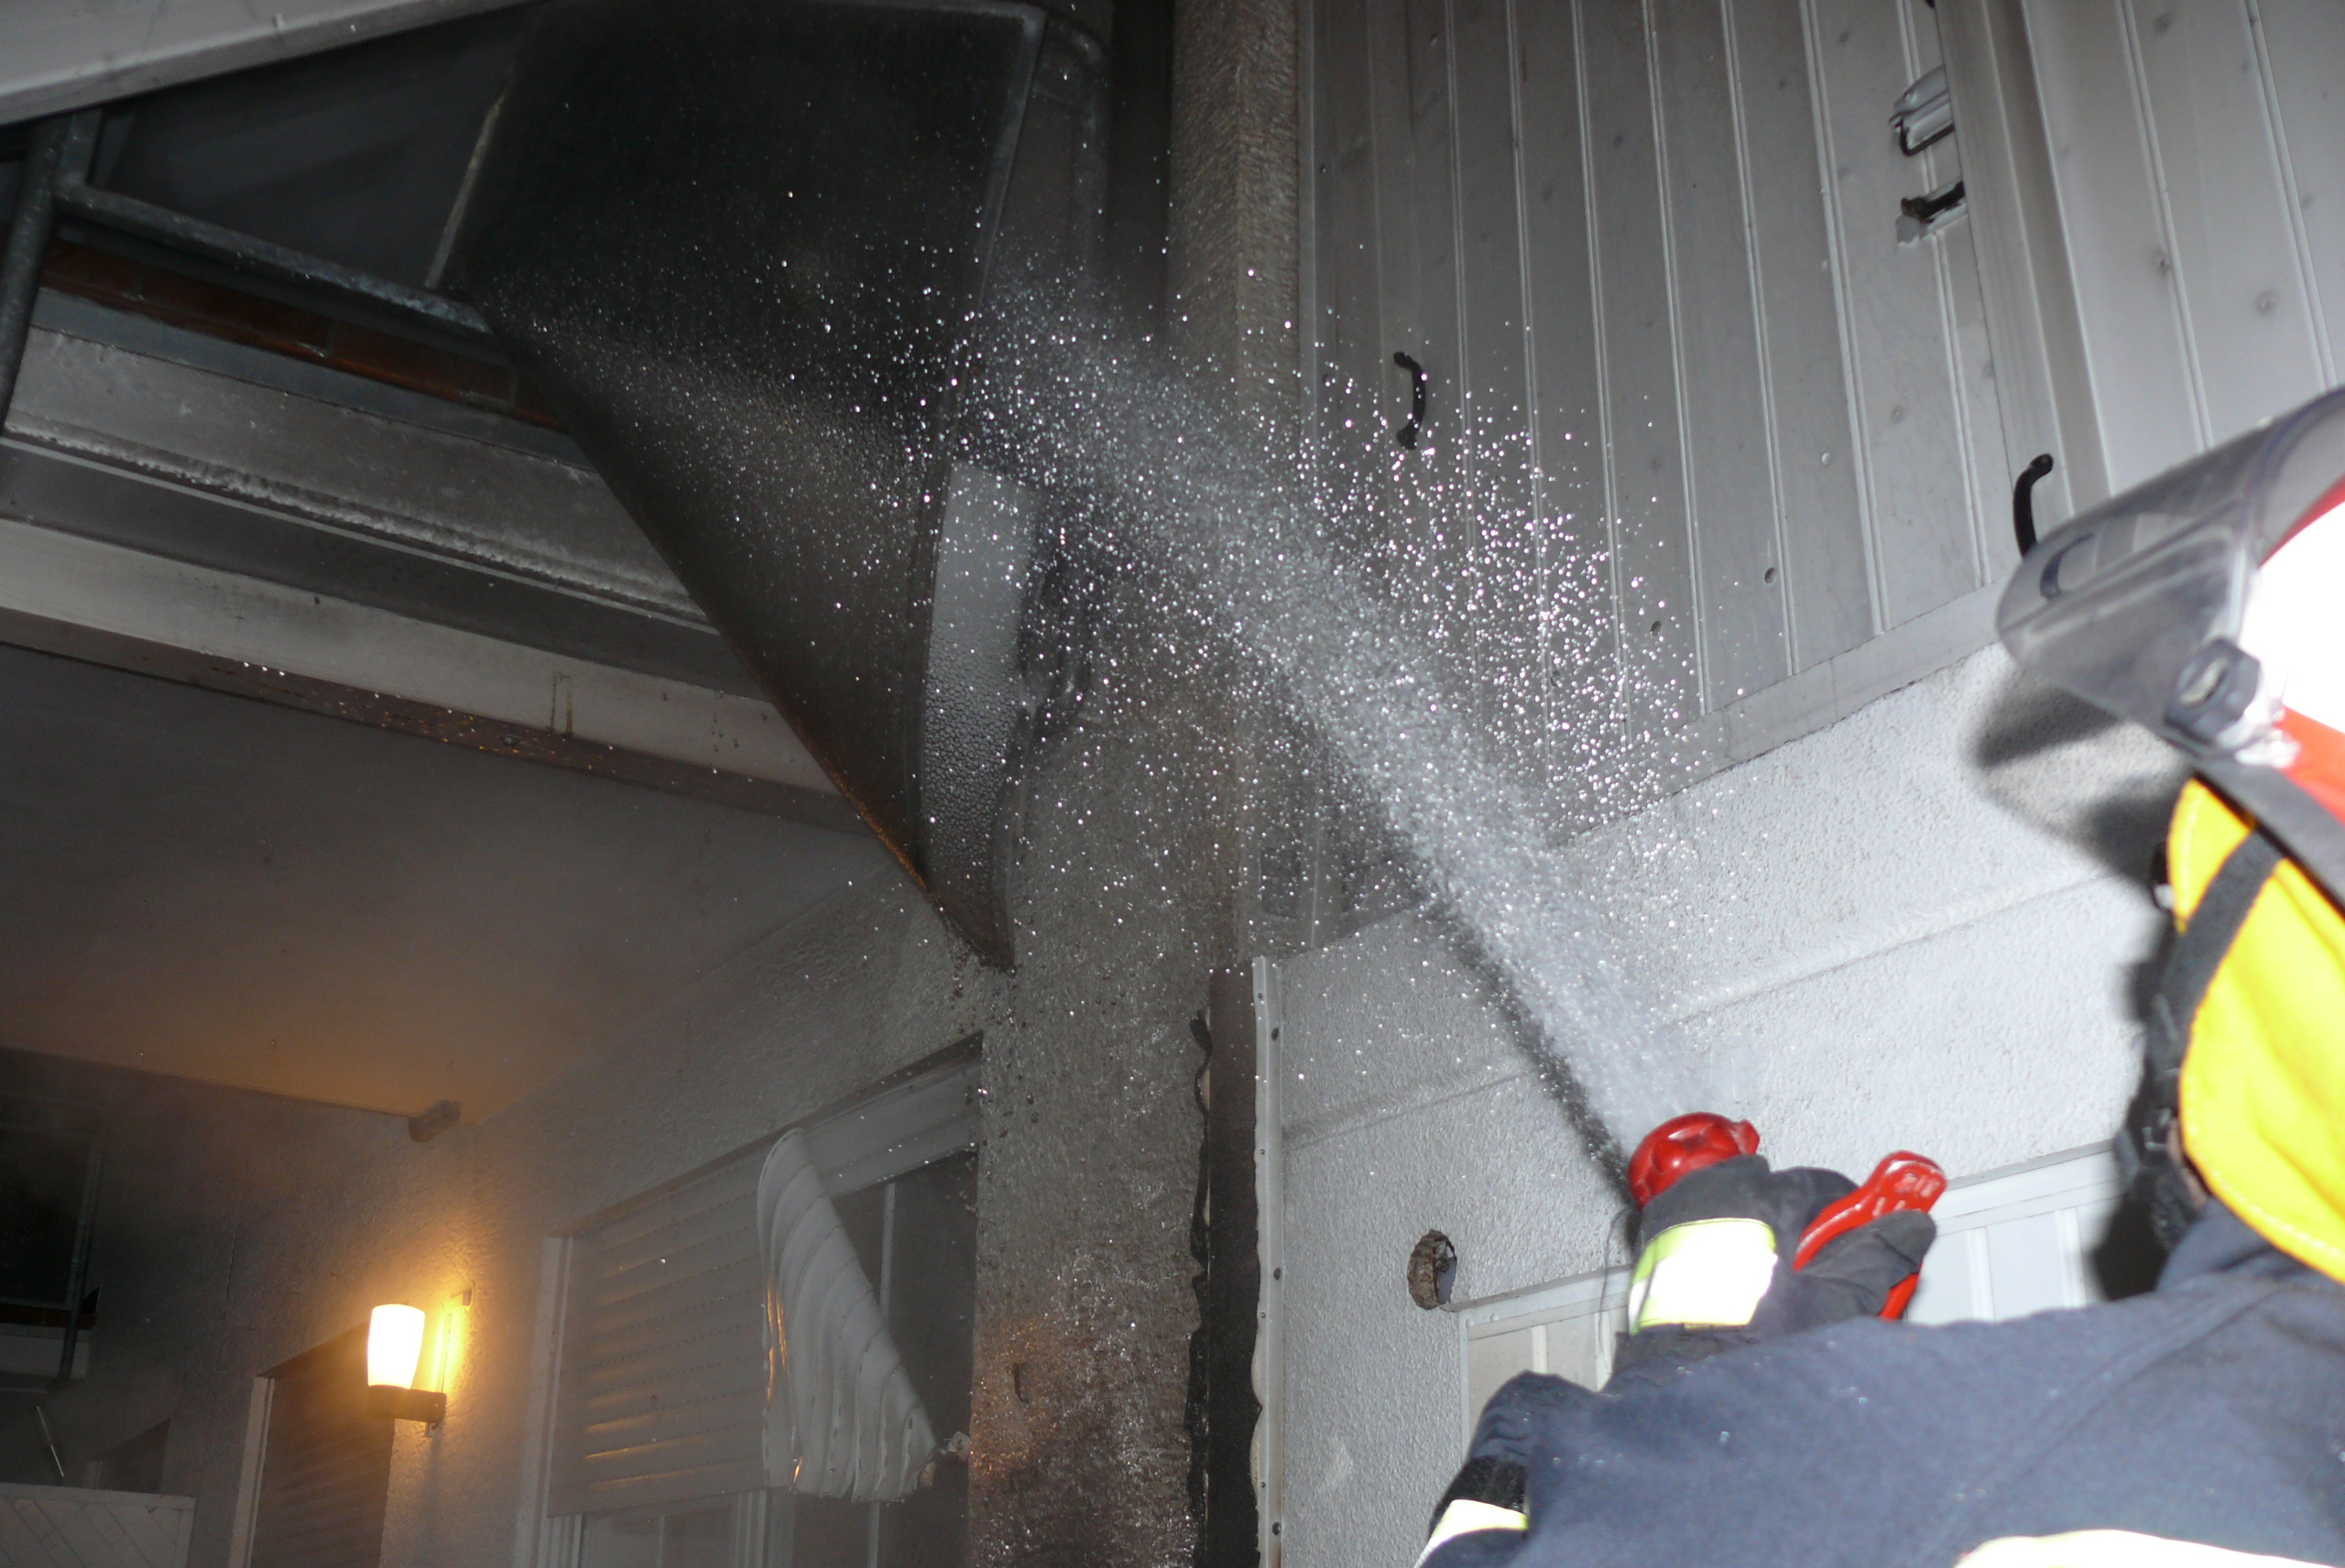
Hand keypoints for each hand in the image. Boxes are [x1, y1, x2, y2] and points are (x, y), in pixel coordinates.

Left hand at [1612, 1155, 1934, 1381]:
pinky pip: (1697, 1213)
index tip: (1860, 1227)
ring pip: (1732, 1194)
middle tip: (1817, 1259)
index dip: (1847, 1208)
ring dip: (1757, 1217)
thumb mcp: (1836, 1302)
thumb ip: (1879, 1256)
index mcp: (1763, 1198)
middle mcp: (1716, 1190)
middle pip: (1775, 1184)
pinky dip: (1718, 1228)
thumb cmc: (1753, 1345)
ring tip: (1771, 1268)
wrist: (1685, 1376)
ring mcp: (1679, 1207)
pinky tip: (1730, 1269)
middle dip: (1800, 1215)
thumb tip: (1913, 1227)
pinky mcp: (1654, 1231)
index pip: (1820, 1182)